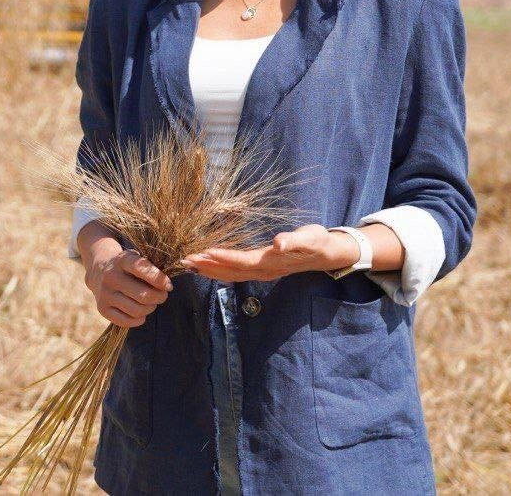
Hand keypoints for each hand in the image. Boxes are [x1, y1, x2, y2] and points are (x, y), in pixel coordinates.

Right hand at [84, 245, 171, 328]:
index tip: (169, 286)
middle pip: (144, 295)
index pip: (143, 269)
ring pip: (137, 310)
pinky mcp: (102, 308)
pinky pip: (126, 321)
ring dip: (150, 308)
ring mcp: (105, 293)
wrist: (99, 270)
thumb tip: (167, 286)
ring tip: (151, 303)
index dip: (160, 279)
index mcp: (122, 260)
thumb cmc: (127, 266)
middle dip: (159, 297)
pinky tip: (141, 313)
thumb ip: (152, 268)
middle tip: (162, 295)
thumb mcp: (136, 259)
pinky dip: (139, 319)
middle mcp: (111, 276)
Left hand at [179, 224, 357, 282]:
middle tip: (184, 260)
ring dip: (208, 270)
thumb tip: (279, 243)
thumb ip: (294, 240)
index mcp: (271, 262)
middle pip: (229, 271)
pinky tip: (206, 265)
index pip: (241, 261)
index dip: (222, 257)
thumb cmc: (317, 241)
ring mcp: (261, 272)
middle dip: (207, 267)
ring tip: (188, 264)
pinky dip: (218, 269)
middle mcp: (263, 271)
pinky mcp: (260, 269)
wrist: (327, 254)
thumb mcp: (310, 237)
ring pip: (229, 274)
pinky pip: (234, 272)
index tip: (203, 252)